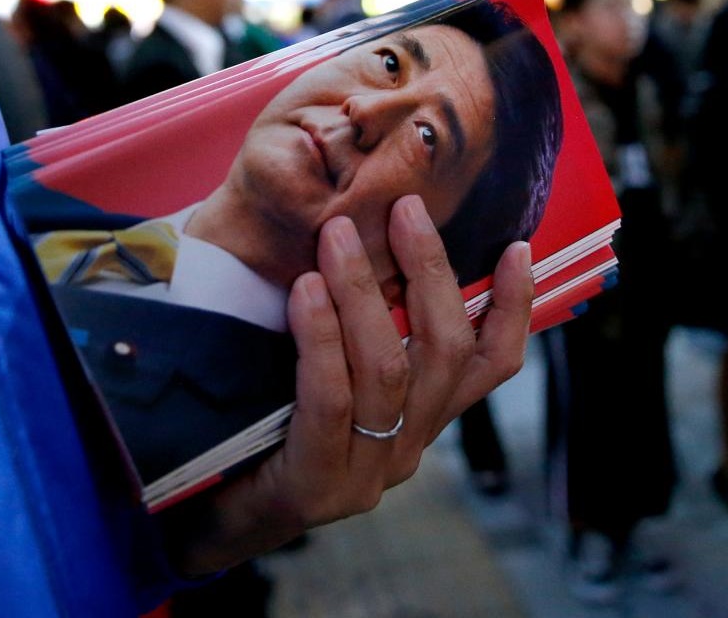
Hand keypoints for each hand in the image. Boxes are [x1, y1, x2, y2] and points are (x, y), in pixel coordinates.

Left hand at [161, 195, 533, 574]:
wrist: (212, 517)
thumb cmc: (264, 430)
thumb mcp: (326, 377)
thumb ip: (357, 333)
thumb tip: (363, 238)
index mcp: (419, 421)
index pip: (488, 366)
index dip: (513, 308)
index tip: (516, 247)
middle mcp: (406, 448)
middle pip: (446, 353)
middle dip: (430, 272)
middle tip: (405, 209)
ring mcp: (367, 473)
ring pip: (389, 369)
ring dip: (364, 292)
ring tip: (338, 236)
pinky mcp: (319, 486)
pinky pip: (330, 399)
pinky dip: (321, 337)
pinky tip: (305, 291)